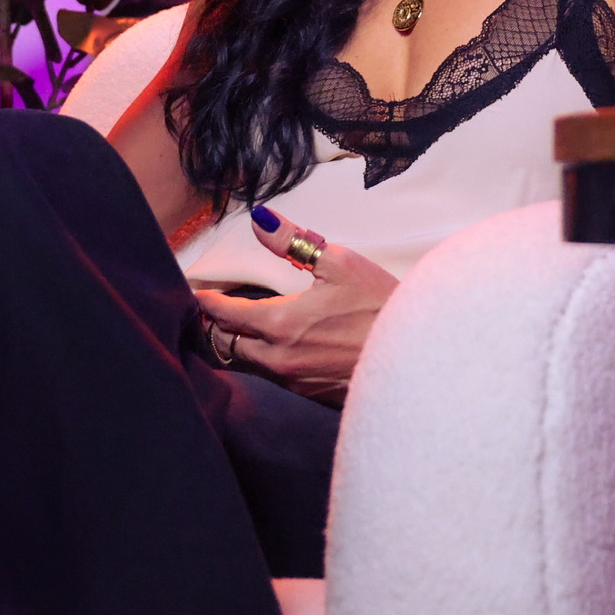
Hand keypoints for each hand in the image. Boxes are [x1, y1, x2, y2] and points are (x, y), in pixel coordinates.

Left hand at [194, 208, 397, 404]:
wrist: (416, 362)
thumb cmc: (380, 307)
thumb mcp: (340, 264)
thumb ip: (293, 243)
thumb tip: (260, 219)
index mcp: (279, 324)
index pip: (224, 314)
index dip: (206, 301)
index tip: (197, 292)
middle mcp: (277, 359)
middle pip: (226, 345)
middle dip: (215, 326)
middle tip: (211, 310)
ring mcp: (293, 381)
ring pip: (247, 363)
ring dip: (237, 344)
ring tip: (237, 325)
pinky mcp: (309, 395)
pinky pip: (272, 376)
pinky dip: (262, 359)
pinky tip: (274, 345)